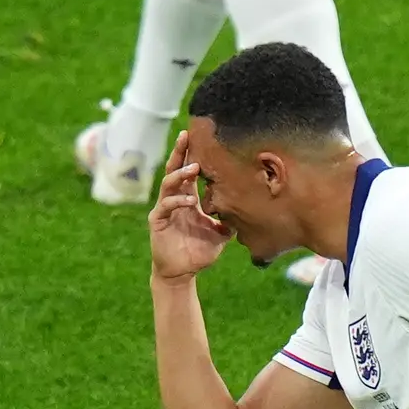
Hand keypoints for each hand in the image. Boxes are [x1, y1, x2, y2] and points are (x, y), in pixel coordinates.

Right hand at [148, 137, 227, 281]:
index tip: (199, 137)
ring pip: (168, 184)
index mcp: (188, 198)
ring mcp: (165, 209)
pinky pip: (166, 206)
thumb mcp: (221, 234)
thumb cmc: (199, 251)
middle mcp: (175, 199)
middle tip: (186, 136)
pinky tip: (189, 201)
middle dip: (180, 152)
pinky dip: (178, 201)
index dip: (192, 155)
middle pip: (175, 169)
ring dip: (180, 175)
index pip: (189, 171)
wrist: (182, 272)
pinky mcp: (157, 221)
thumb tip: (251, 208)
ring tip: (193, 169)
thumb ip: (230, 219)